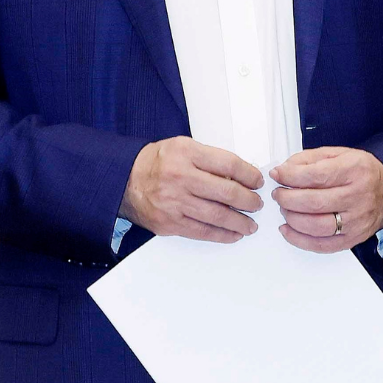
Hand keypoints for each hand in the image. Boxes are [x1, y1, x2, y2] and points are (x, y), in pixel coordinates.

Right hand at [121, 138, 264, 242]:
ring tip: (250, 224)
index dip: (249, 174)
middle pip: (226, 192)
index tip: (257, 181)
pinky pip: (202, 232)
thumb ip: (210, 160)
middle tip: (257, 204)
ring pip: (217, 215)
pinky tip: (233, 234)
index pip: (228, 164)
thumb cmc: (157, 163)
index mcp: (187, 154)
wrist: (125, 180)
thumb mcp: (184, 147)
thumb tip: (240, 177)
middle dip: (248, 200)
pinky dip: (222, 234)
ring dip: (240, 222)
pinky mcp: (170, 223)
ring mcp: (174, 202)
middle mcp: (180, 178)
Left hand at [270, 147, 382, 253]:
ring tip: (285, 209)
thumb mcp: (339, 154)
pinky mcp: (352, 239)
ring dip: (292, 218)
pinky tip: (289, 229)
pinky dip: (299, 240)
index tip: (278, 175)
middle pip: (314, 202)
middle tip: (279, 193)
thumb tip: (284, 170)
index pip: (316, 176)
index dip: (291, 176)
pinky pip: (322, 245)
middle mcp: (357, 197)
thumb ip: (310, 160)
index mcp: (354, 171)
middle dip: (287, 198)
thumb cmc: (363, 172)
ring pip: (316, 226)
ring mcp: (356, 221)